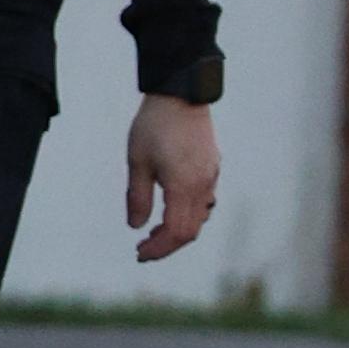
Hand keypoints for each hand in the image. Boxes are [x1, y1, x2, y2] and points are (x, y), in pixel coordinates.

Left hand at [126, 94, 218, 264]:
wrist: (181, 94)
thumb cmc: (155, 125)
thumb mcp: (137, 162)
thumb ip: (138, 197)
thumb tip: (136, 226)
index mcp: (184, 186)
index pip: (176, 232)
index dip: (159, 249)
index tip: (140, 253)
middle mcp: (202, 185)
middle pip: (190, 231)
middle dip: (167, 245)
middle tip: (143, 247)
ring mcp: (210, 177)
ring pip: (199, 218)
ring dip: (178, 231)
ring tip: (154, 231)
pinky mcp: (211, 168)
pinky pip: (204, 202)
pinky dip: (187, 215)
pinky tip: (170, 209)